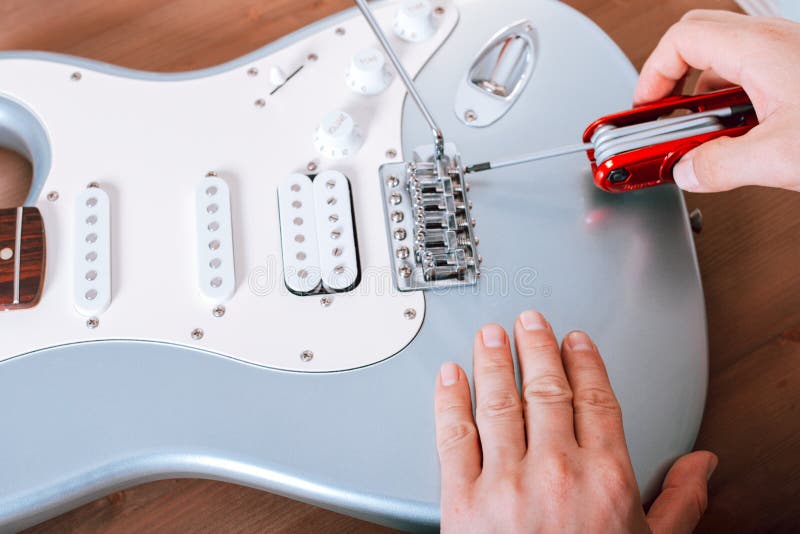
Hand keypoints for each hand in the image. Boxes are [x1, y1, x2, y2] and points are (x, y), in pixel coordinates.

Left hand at [434, 311, 716, 532]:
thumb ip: (679, 501)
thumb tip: (702, 465)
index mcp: (605, 478)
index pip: (595, 399)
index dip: (583, 362)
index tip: (575, 341)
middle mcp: (555, 471)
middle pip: (547, 390)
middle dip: (538, 349)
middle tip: (530, 322)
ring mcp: (505, 484)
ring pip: (499, 403)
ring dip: (494, 362)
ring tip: (491, 335)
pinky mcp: (462, 500)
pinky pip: (453, 436)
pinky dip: (449, 401)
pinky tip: (450, 377)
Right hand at [634, 10, 799, 191]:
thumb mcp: (781, 157)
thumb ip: (720, 167)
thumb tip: (686, 170)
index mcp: (760, 48)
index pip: (680, 40)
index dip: (652, 76)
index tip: (643, 110)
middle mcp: (773, 41)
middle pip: (696, 39)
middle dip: (669, 79)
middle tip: (659, 113)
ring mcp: (788, 52)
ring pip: (724, 58)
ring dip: (702, 94)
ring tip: (697, 131)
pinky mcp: (797, 70)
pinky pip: (751, 73)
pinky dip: (731, 101)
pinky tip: (737, 134)